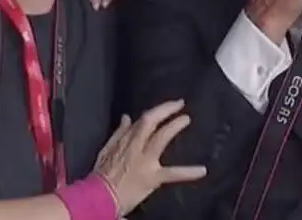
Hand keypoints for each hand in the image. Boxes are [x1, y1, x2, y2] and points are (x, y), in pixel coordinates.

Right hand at [93, 100, 205, 215]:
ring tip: (186, 119)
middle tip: (180, 104)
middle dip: (165, 110)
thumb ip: (118, 134)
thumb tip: (127, 117)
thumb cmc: (101, 176)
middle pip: (150, 122)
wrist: (99, 196)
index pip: (142, 121)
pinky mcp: (152, 177)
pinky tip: (202, 170)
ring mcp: (145, 161)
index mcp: (126, 141)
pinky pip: (172, 173)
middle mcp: (136, 147)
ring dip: (174, 126)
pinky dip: (188, 172)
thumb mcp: (105, 150)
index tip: (169, 106)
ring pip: (161, 138)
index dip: (157, 111)